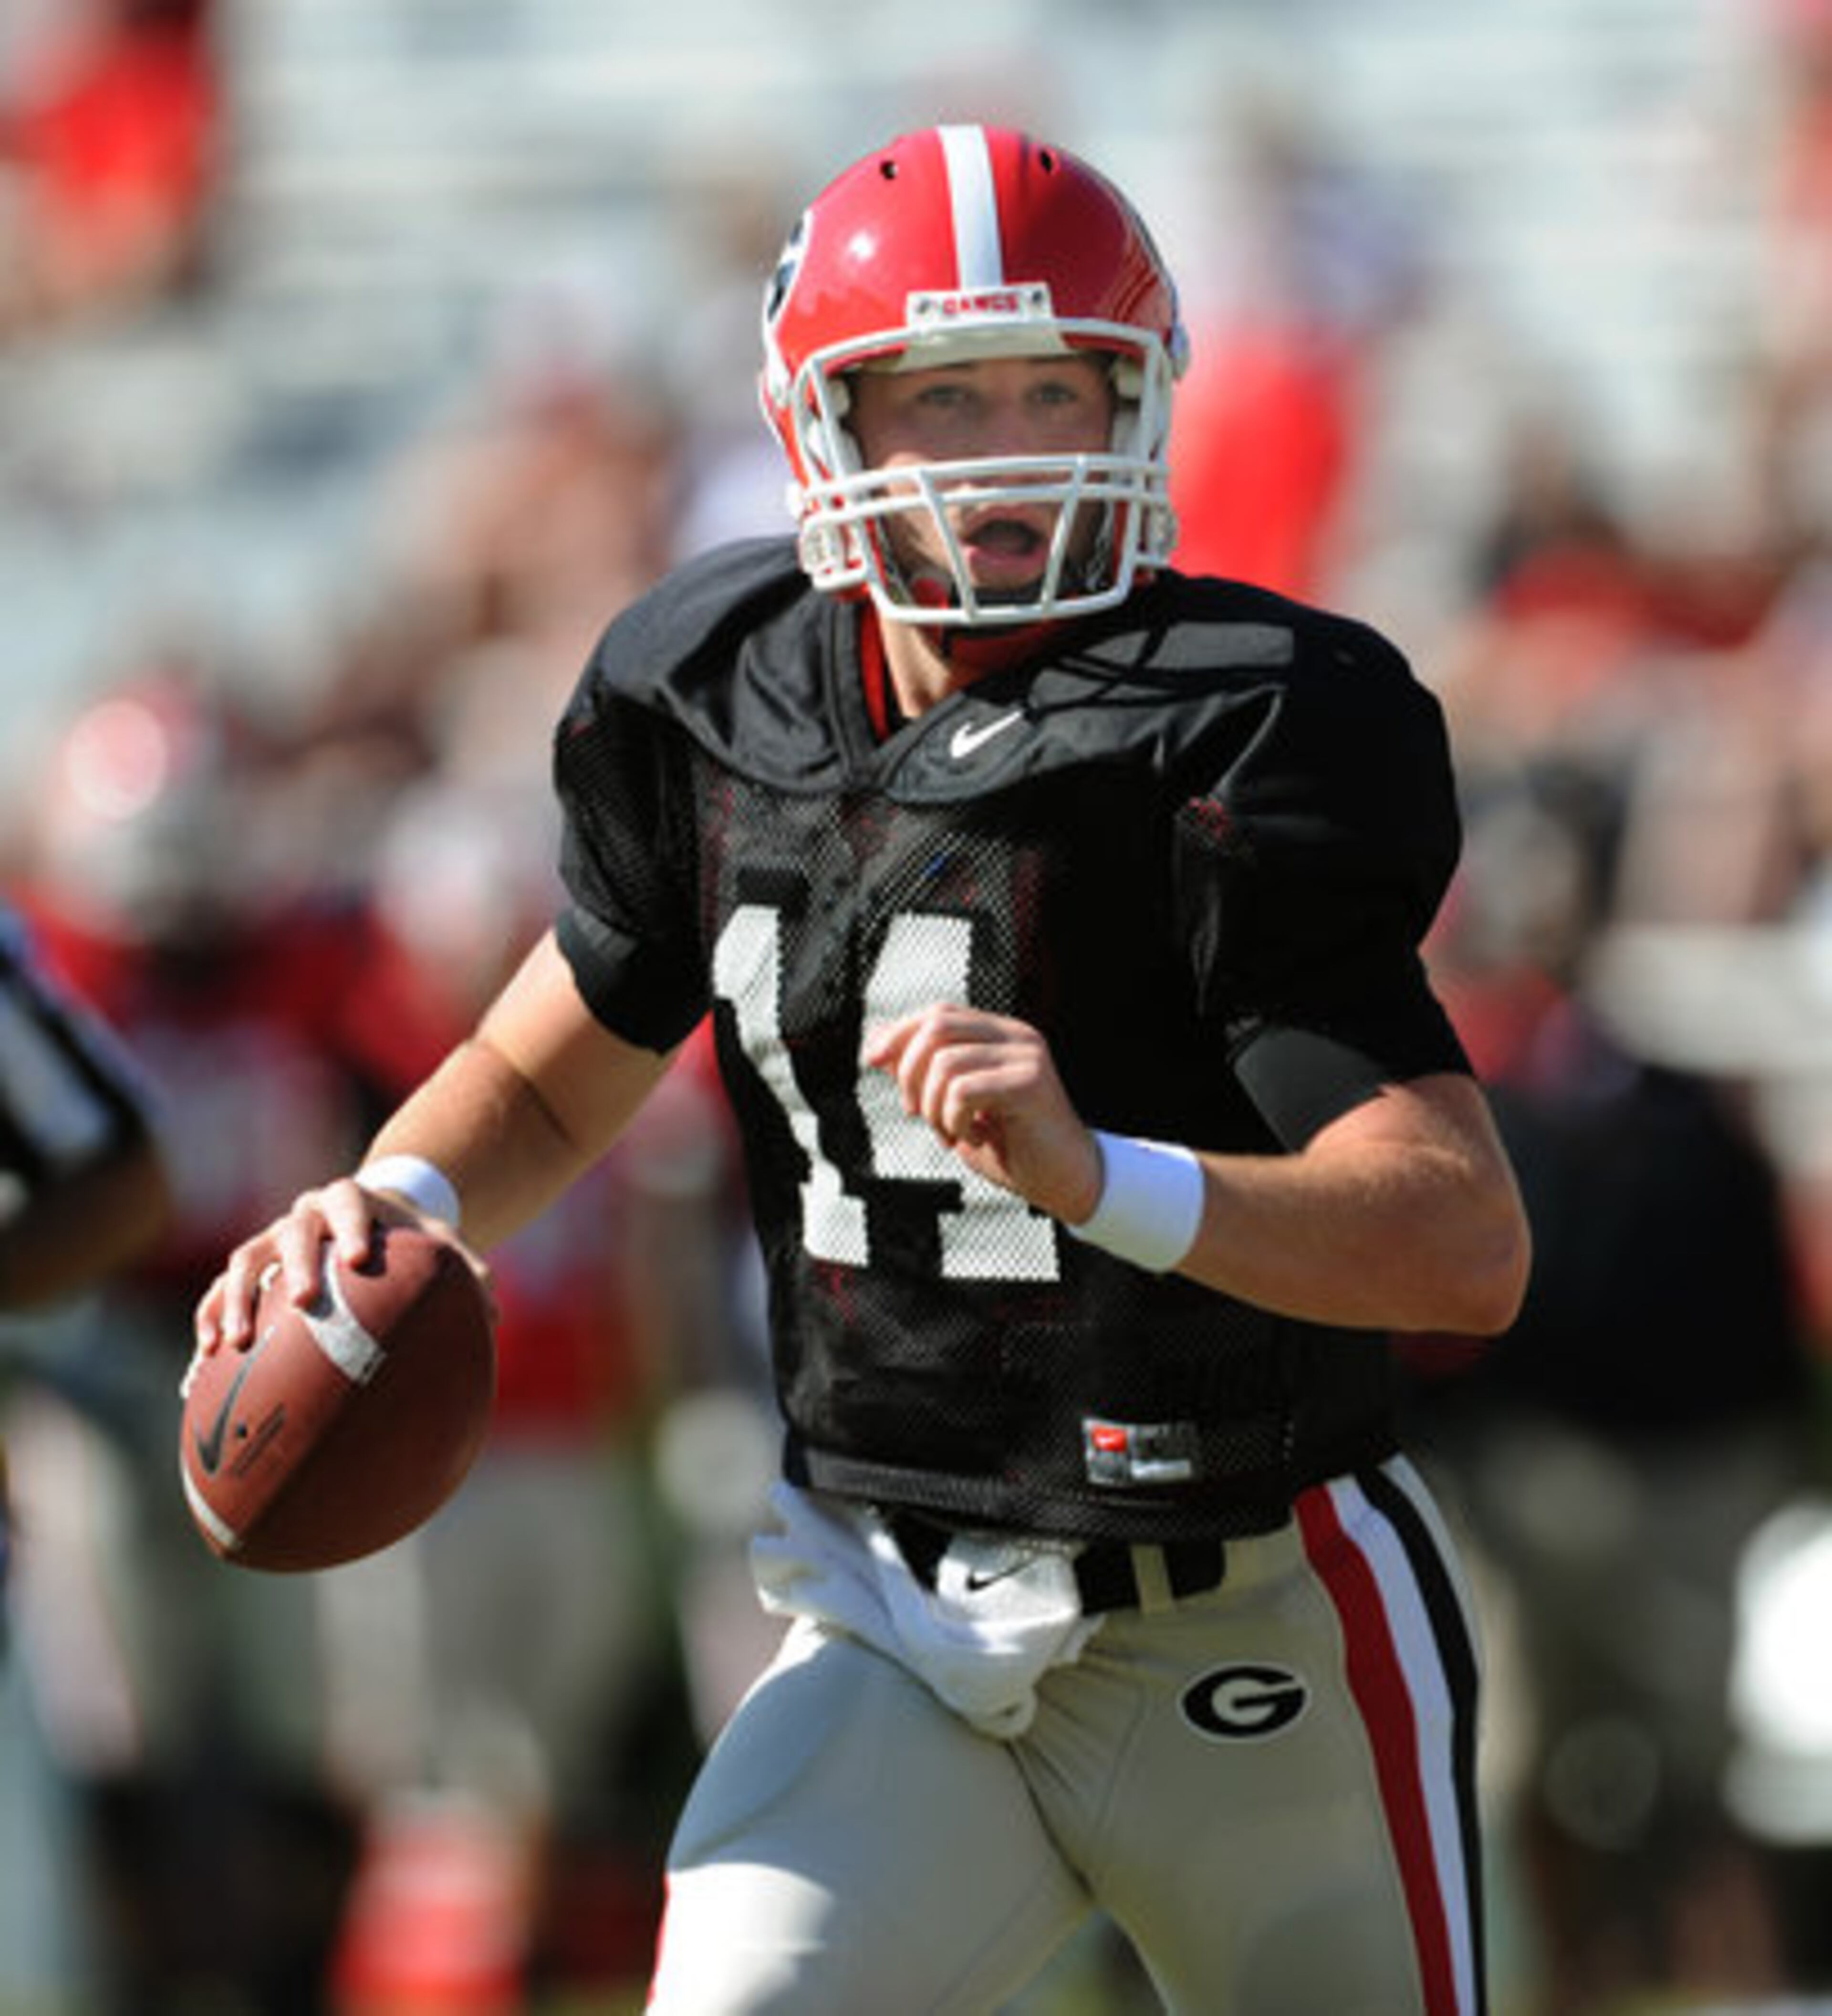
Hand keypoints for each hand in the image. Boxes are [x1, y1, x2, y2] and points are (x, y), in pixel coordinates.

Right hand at [187, 1177, 487, 1390]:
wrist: (366, 1222)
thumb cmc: (407, 1238)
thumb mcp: (438, 1242)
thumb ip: (463, 1269)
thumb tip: (494, 1314)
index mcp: (348, 1201)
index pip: (346, 1202)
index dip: (351, 1224)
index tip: (359, 1258)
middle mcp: (301, 1217)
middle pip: (290, 1233)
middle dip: (295, 1265)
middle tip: (303, 1300)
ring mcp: (268, 1241)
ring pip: (242, 1263)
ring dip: (234, 1300)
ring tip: (234, 1344)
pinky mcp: (247, 1271)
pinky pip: (216, 1294)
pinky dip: (209, 1322)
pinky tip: (203, 1366)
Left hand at [862, 1005, 1102, 1223]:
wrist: (1067, 1182)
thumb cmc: (1012, 1148)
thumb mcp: (952, 1108)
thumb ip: (921, 1074)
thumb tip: (877, 1043)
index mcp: (999, 1035)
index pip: (937, 1013)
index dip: (898, 1033)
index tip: (871, 1061)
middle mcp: (1016, 1036)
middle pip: (936, 1025)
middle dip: (909, 1071)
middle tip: (916, 1113)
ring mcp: (1026, 1055)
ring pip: (944, 1062)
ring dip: (932, 1107)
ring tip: (951, 1133)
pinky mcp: (1030, 1081)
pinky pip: (963, 1090)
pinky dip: (953, 1120)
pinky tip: (973, 1137)